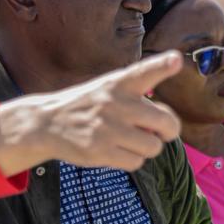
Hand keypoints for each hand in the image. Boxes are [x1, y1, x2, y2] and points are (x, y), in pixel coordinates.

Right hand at [0, 52, 182, 174]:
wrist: (47, 123)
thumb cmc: (87, 105)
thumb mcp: (108, 88)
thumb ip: (138, 99)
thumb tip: (165, 126)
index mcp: (119, 83)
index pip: (145, 71)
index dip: (163, 66)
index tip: (175, 61)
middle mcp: (115, 103)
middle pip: (166, 123)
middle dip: (168, 132)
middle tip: (160, 133)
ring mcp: (108, 128)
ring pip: (153, 147)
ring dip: (146, 148)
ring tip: (128, 140)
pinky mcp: (101, 151)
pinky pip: (136, 162)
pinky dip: (131, 160)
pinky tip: (116, 150)